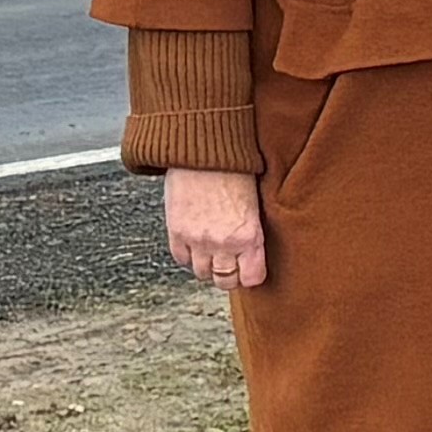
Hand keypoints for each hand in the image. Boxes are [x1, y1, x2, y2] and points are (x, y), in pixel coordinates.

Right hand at [164, 167, 265, 292]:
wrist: (204, 151)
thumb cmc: (235, 170)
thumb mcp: (254, 205)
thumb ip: (250, 232)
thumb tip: (248, 252)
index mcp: (250, 235)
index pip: (251, 278)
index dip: (249, 274)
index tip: (248, 268)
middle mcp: (224, 243)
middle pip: (224, 280)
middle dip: (228, 274)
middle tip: (229, 262)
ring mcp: (197, 240)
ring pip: (202, 273)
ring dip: (207, 265)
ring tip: (211, 251)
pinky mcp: (177, 232)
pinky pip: (181, 259)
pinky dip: (188, 255)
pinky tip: (194, 243)